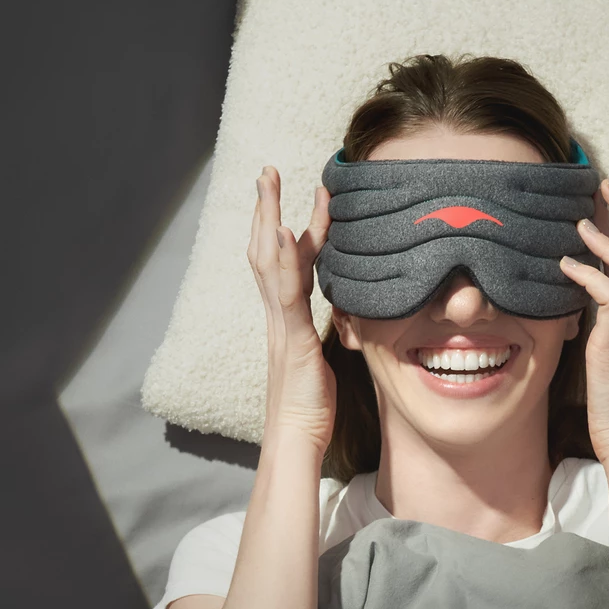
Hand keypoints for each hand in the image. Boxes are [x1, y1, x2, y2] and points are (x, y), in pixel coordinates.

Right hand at [248, 166, 335, 452]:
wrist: (297, 438)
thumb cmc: (311, 405)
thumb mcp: (323, 358)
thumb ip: (327, 331)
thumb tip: (344, 314)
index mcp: (287, 319)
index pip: (286, 264)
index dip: (290, 229)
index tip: (299, 199)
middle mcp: (278, 316)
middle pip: (264, 251)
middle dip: (266, 209)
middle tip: (267, 171)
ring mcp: (281, 325)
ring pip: (268, 262)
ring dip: (268, 218)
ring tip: (269, 182)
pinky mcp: (291, 340)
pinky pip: (285, 295)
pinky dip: (280, 261)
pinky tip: (282, 232)